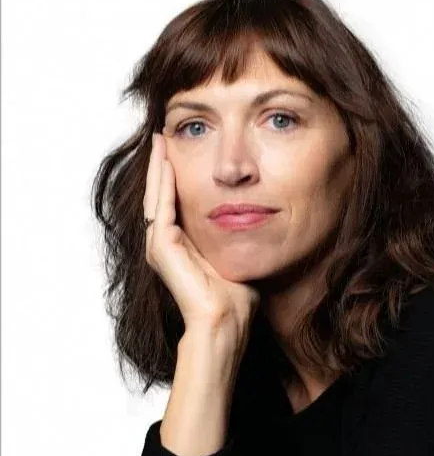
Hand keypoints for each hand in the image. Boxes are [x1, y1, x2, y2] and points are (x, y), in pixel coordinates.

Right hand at [143, 132, 259, 338]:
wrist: (226, 322)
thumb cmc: (236, 298)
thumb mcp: (237, 254)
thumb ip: (238, 236)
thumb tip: (255, 218)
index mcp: (180, 245)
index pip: (174, 201)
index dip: (176, 175)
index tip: (182, 149)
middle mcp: (165, 244)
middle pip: (160, 194)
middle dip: (163, 164)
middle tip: (164, 134)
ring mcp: (159, 246)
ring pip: (157, 195)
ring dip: (159, 167)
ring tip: (161, 140)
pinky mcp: (160, 248)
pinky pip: (161, 206)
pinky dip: (162, 182)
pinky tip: (166, 160)